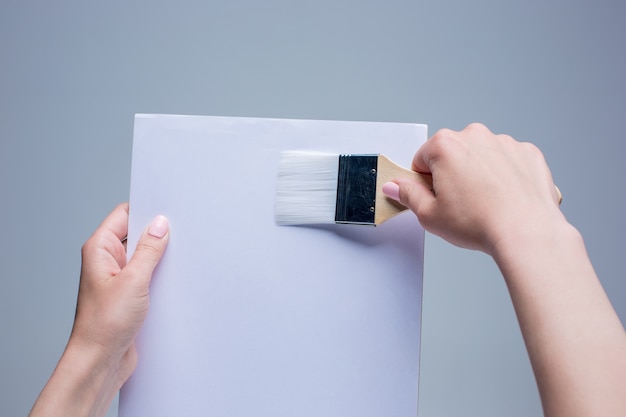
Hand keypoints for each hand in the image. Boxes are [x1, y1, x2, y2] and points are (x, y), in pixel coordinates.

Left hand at [29, 203, 168, 416]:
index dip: (146, 210)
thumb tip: (160, 224)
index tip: (169, 211)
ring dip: (160, 258)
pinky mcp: (129, 294)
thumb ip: (149, 250)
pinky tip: (174, 279)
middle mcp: (107, 261)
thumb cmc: (104, 324)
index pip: (124, 215)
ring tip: (178, 259)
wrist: (100, 361)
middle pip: (136, 234)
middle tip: (180, 234)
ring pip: (144, 256)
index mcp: (100, 249)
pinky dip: (160, 275)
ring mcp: (118, 278)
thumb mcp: (134, 280)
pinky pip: (148, 275)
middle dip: (157, 234)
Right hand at [383, 123, 563, 253]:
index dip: (424, 181)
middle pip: (452, 153)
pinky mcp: (527, 152)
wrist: (526, 231)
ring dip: (478, 173)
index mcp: (445, 146)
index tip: (435, 196)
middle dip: (452, 174)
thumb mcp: (429, 215)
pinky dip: (504, 175)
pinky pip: (508, 160)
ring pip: (481, 155)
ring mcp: (504, 142)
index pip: (422, 159)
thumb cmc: (480, 222)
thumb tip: (396, 186)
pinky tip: (504, 198)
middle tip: (459, 203)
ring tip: (484, 203)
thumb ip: (408, 195)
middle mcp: (474, 136)